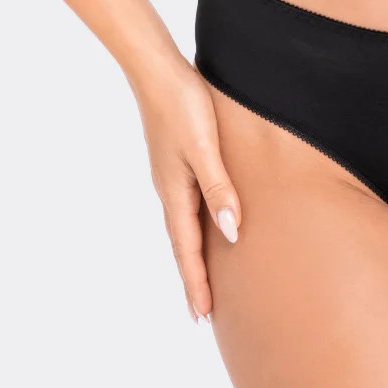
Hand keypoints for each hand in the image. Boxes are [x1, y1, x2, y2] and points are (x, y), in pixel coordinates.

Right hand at [129, 61, 242, 324]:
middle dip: (191, 278)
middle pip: (182, 244)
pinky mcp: (175, 162)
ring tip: (201, 278)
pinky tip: (203, 225)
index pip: (186, 249)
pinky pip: (185, 207)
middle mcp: (170, 190)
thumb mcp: (205, 150)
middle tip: (200, 313)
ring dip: (191, 255)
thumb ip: (219, 190)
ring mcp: (170, 176)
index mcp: (175, 193)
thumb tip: (230, 234)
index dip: (195, 282)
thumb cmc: (184, 107)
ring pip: (183, 226)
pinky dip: (192, 228)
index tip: (201, 317)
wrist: (157, 71)